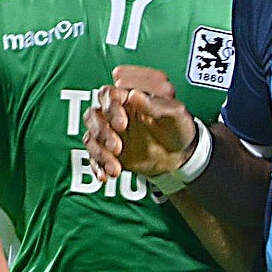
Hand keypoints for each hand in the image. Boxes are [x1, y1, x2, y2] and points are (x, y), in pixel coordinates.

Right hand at [86, 64, 196, 178]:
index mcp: (130, 97)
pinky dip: (97, 166)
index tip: (122, 124)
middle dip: (102, 132)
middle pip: (94, 115)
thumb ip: (155, 104)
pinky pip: (94, 156)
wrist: (180, 155)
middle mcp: (116, 112)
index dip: (111, 108)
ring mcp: (110, 132)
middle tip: (117, 147)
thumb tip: (134, 94)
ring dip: (99, 153)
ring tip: (115, 168)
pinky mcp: (108, 151)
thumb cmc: (178, 127)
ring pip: (91, 137)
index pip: (108, 94)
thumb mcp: (175, 113)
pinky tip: (106, 176)